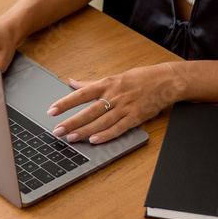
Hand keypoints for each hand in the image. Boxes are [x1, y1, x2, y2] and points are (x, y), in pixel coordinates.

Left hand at [46, 64, 184, 143]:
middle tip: (57, 130)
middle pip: (89, 111)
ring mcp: (125, 107)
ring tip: (71, 138)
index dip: (65, 103)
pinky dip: (105, 135)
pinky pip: (118, 129)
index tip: (52, 110)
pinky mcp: (135, 118)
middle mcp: (114, 96)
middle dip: (71, 121)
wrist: (165, 81)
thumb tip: (71, 82)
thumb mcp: (113, 77)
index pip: (81, 94)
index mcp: (107, 84)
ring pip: (101, 122)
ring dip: (85, 131)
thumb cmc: (139, 78)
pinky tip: (94, 140)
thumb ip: (91, 83)